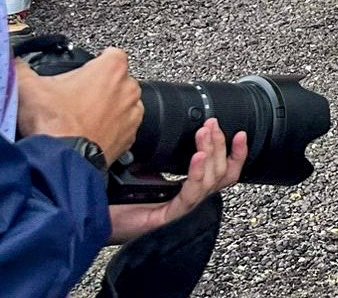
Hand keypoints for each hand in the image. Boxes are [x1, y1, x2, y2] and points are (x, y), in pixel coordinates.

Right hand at [14, 48, 142, 164]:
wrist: (63, 159)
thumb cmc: (54, 123)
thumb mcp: (29, 87)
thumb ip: (23, 69)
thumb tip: (17, 66)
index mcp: (112, 68)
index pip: (110, 54)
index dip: (94, 63)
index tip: (83, 72)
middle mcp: (128, 88)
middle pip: (115, 80)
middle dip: (98, 87)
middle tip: (75, 99)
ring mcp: (132, 113)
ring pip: (120, 103)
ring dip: (106, 108)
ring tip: (80, 118)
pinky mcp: (130, 136)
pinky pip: (122, 126)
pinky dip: (110, 129)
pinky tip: (89, 132)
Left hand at [108, 121, 247, 243]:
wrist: (91, 217)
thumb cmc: (112, 199)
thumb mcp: (142, 167)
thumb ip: (160, 155)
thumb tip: (169, 128)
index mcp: (185, 189)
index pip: (222, 173)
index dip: (236, 154)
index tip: (240, 133)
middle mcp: (187, 200)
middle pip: (221, 173)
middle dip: (221, 145)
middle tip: (212, 125)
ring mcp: (180, 210)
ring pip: (211, 181)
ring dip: (212, 153)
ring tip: (205, 134)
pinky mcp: (168, 218)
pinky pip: (190, 195)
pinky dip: (196, 173)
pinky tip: (197, 157)